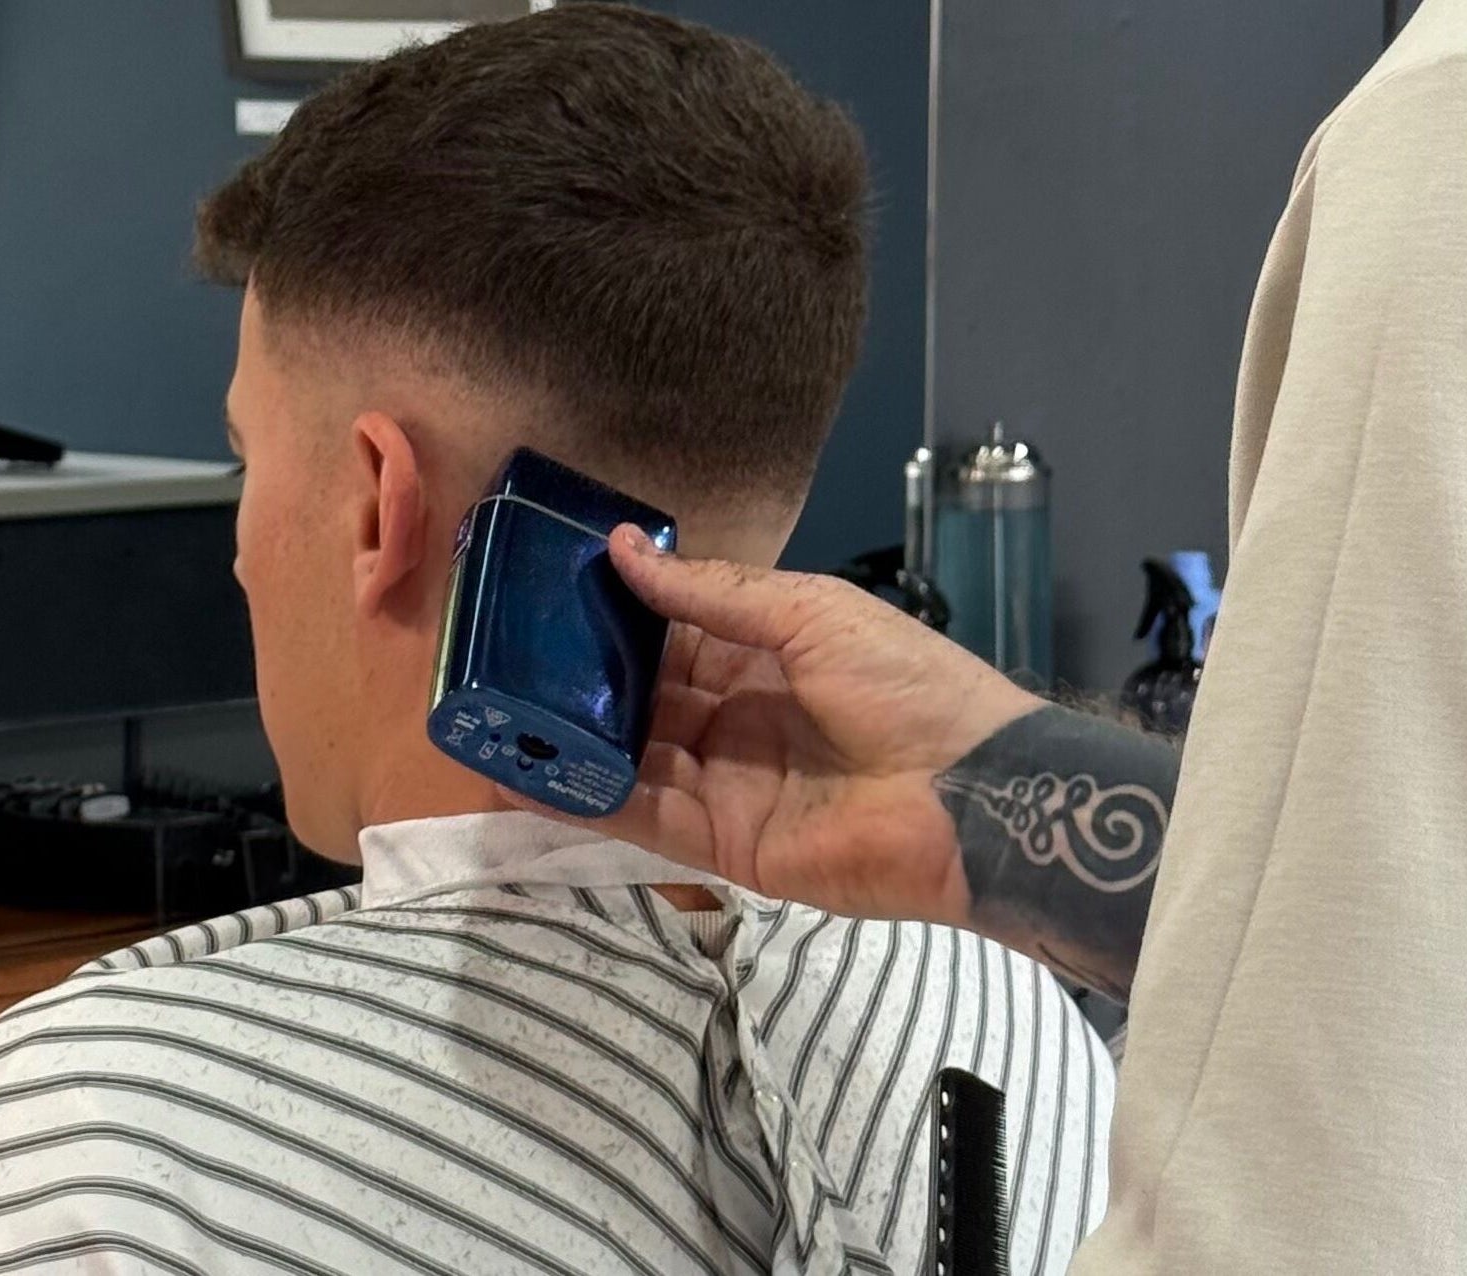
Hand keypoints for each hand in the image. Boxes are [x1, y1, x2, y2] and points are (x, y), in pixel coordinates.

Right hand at [505, 525, 1042, 924]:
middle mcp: (737, 720)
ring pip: (632, 759)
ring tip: (492, 717)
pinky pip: (644, 817)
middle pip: (643, 699)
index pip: (672, 636)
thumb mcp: (811, 614)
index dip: (614, 619)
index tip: (544, 597)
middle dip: (579, 682)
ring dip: (570, 741)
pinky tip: (528, 777)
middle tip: (498, 659)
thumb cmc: (903, 686)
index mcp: (765, 657)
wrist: (974, 795)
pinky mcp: (723, 846)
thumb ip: (713, 594)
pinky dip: (588, 799)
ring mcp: (727, 785)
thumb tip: (624, 548)